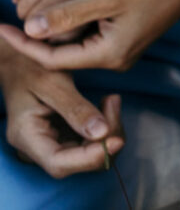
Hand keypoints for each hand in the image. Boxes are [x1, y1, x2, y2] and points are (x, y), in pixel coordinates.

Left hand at [0, 0, 179, 71]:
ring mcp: (125, 49)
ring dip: (52, 36)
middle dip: (34, 44)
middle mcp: (117, 58)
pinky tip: (59, 18)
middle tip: (7, 26)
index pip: (54, 59)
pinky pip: (91, 40)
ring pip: (78, 48)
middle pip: (64, 57)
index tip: (0, 29)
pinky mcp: (129, 37)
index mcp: (110, 53)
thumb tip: (29, 29)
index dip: (23, 46)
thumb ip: (67, 14)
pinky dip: (70, 31)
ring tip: (26, 22)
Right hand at [0, 41, 123, 177]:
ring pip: (88, 155)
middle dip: (105, 140)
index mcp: (26, 136)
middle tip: (113, 103)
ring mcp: (50, 143)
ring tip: (111, 100)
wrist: (21, 59)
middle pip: (78, 162)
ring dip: (108, 132)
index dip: (90, 158)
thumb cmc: (30, 66)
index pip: (59, 163)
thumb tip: (102, 133)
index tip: (116, 141)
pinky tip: (107, 104)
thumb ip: (76, 109)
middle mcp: (36, 147)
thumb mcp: (52, 83)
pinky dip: (105, 127)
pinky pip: (90, 142)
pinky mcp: (63, 135)